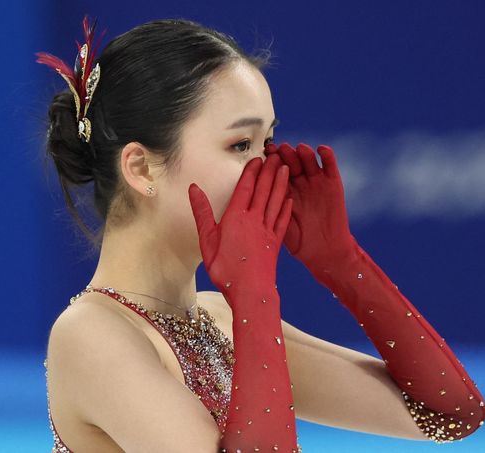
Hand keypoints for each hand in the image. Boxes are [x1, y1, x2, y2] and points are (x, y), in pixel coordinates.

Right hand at [188, 154, 292, 307]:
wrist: (251, 292)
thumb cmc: (225, 270)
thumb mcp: (207, 241)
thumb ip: (202, 213)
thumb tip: (194, 189)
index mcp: (236, 218)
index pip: (246, 188)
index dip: (252, 172)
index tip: (257, 158)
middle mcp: (255, 220)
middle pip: (264, 190)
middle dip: (270, 171)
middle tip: (276, 154)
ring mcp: (268, 230)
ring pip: (276, 200)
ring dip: (281, 183)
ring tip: (286, 168)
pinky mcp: (276, 242)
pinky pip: (283, 219)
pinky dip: (286, 207)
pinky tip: (290, 198)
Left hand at [265, 142, 356, 270]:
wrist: (325, 252)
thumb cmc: (300, 243)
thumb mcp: (280, 228)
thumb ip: (271, 213)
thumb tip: (252, 202)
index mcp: (283, 191)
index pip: (275, 172)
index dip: (270, 162)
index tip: (263, 154)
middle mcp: (299, 183)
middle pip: (290, 162)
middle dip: (284, 154)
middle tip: (279, 149)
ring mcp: (316, 182)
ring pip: (308, 161)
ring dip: (303, 153)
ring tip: (299, 149)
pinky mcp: (333, 183)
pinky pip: (329, 166)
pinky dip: (327, 156)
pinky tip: (321, 150)